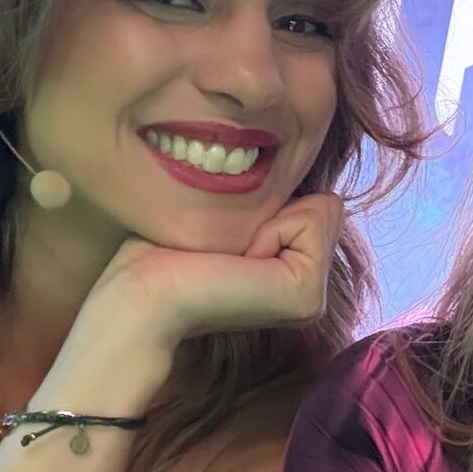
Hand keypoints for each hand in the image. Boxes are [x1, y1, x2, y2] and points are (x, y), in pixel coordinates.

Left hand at [80, 190, 344, 350]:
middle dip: (274, 209)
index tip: (230, 238)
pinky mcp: (307, 297)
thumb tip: (302, 173)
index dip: (270, 202)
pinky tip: (239, 261)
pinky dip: (270, 228)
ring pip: (323, 209)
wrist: (146, 294)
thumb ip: (276, 199)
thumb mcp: (236, 215)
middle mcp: (313, 290)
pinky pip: (310, 222)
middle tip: (230, 248)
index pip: (319, 201)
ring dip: (268, 218)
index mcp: (296, 272)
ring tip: (232, 255)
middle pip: (326, 204)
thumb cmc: (171, 251)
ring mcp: (315, 298)